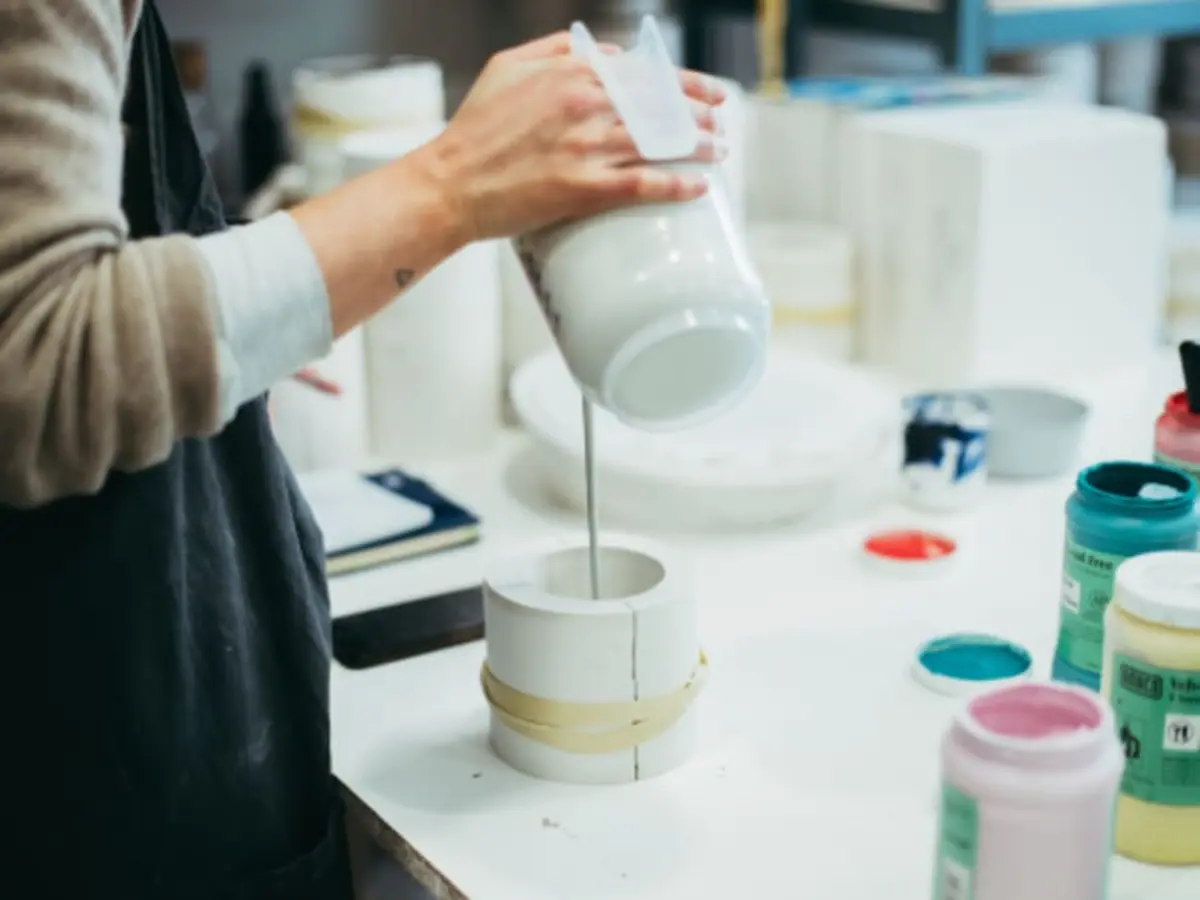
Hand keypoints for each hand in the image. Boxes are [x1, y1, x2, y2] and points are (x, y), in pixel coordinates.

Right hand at [415, 31, 726, 242]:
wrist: (450, 183)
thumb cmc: (475, 128)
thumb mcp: (506, 67)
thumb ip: (554, 49)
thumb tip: (596, 49)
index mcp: (570, 72)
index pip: (643, 72)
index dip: (684, 82)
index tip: (709, 92)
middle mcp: (583, 104)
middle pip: (658, 105)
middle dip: (698, 113)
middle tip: (720, 123)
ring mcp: (585, 146)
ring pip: (657, 141)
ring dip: (696, 146)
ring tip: (719, 151)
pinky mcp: (582, 187)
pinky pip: (642, 183)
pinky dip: (675, 184)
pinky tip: (697, 186)